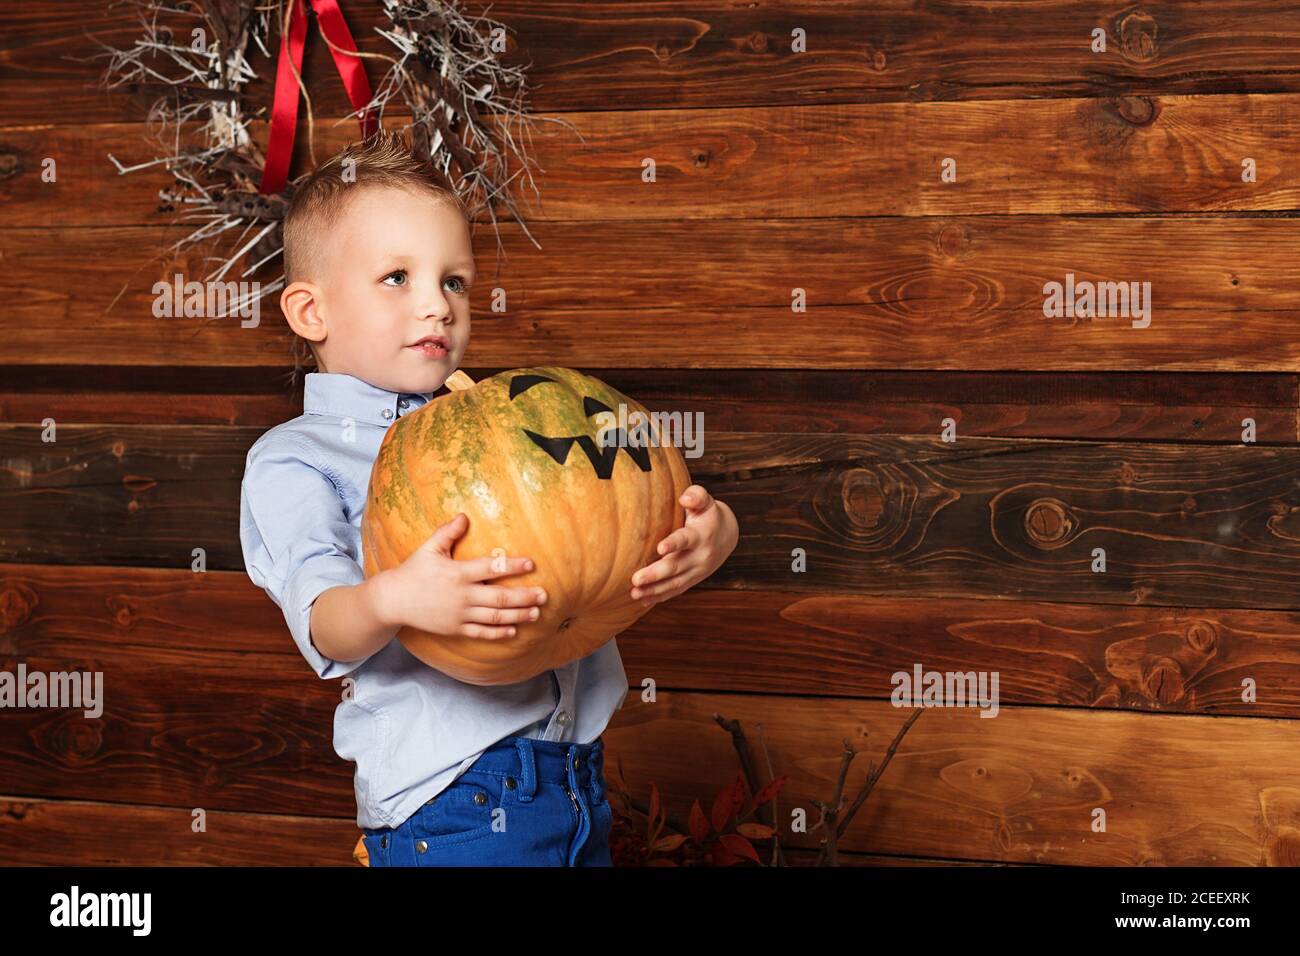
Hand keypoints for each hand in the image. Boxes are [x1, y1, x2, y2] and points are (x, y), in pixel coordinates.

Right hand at [373, 512, 546, 639]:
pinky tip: (513, 631)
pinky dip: (498, 633)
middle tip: (545, 594)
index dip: (513, 566)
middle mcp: (462, 596)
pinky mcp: (455, 629)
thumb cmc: (413, 570)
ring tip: (536, 613)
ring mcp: (459, 615)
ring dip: (518, 616)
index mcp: (458, 573)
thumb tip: (464, 516)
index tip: (532, 565)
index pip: (491, 568)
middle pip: (500, 597)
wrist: (394, 600)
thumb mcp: (428, 548)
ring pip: (495, 617)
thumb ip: (447, 532)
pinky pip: (481, 633)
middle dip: (524, 596)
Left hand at [630, 484, 738, 607]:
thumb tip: (685, 499)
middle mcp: (700, 556)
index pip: (686, 539)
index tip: (660, 547)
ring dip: (654, 590)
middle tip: (635, 579)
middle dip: (656, 574)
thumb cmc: (707, 513)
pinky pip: (676, 590)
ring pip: (675, 583)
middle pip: (677, 566)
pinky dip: (659, 597)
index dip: (674, 543)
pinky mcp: (692, 580)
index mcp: (701, 535)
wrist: (726, 536)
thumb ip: (696, 496)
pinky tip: (642, 600)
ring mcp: (697, 571)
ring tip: (634, 593)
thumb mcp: (705, 501)